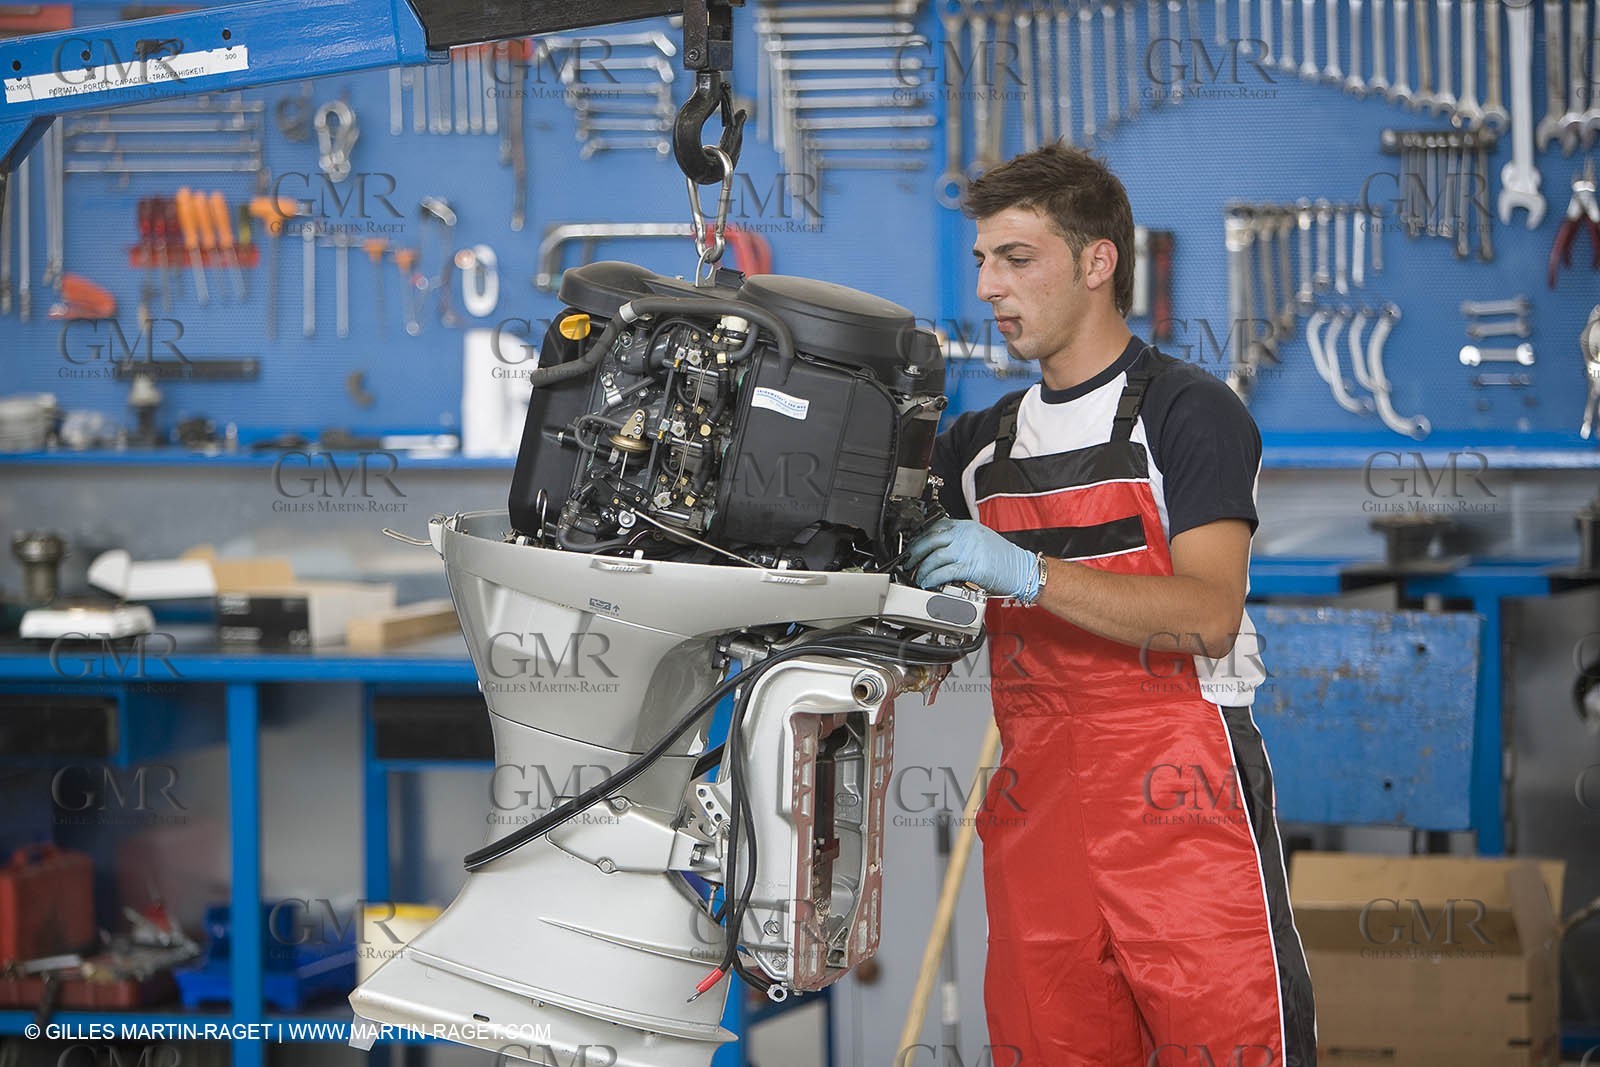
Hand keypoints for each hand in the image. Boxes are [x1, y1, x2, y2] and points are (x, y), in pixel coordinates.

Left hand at [903, 518, 1035, 597]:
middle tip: (909, 562)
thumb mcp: (980, 540)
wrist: (1021, 569)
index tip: (913, 546)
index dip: (920, 537)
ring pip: (935, 556)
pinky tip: (927, 582)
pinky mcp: (970, 567)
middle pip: (931, 540)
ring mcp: (967, 550)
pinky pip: (944, 572)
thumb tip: (939, 549)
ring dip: (922, 568)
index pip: (936, 527)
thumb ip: (960, 541)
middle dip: (915, 552)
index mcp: (966, 527)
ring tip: (918, 576)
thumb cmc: (1003, 558)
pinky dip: (932, 577)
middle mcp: (965, 536)